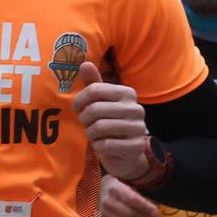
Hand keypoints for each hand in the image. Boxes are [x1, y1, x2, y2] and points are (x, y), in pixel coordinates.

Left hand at [72, 61, 156, 182]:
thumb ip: (93, 84)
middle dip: (84, 119)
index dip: (79, 102)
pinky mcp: (136, 146)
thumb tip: (85, 63)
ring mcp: (139, 127)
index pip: (93, 90)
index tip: (78, 109)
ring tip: (95, 134)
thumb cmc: (109, 123)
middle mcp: (136, 108)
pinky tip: (103, 145)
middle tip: (87, 125)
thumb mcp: (100, 102)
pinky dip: (98, 146)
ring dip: (91, 133)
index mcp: (127, 93)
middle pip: (95, 109)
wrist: (124, 154)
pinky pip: (106, 144)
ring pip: (99, 127)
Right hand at [97, 175, 159, 216]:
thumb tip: (153, 205)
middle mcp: (108, 202)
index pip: (132, 200)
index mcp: (115, 189)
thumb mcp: (127, 182)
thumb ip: (139, 193)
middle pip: (130, 215)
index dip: (146, 207)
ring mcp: (104, 214)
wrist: (98, 190)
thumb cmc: (117, 186)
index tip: (154, 210)